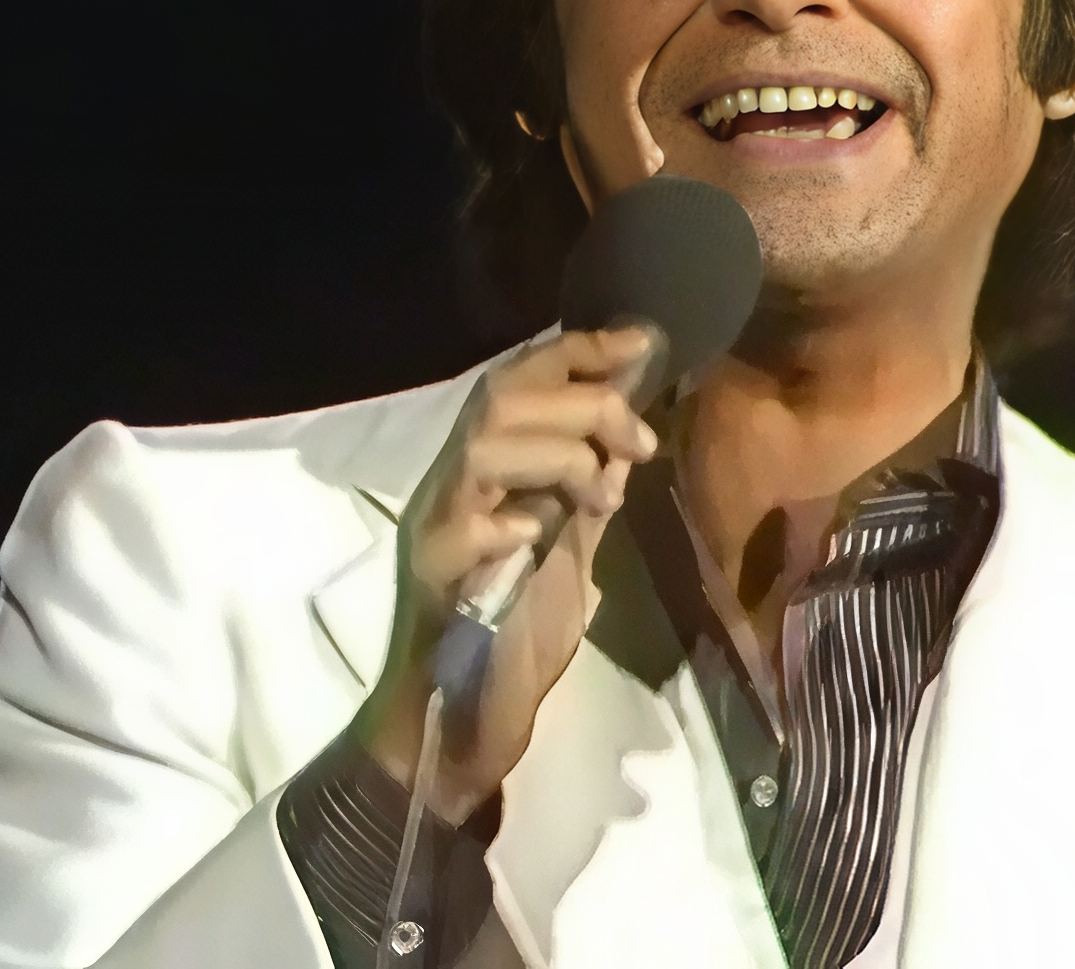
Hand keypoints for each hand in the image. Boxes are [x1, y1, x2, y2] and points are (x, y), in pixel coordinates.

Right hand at [352, 327, 659, 822]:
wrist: (460, 729)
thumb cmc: (512, 638)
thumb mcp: (570, 553)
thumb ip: (590, 495)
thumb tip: (629, 439)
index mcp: (489, 472)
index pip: (522, 380)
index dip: (579, 352)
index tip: (639, 344)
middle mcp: (455, 486)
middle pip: (502, 396)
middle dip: (583, 403)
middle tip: (638, 442)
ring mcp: (439, 530)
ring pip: (484, 445)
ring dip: (557, 454)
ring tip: (599, 497)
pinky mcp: (435, 583)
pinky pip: (459, 530)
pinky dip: (505, 520)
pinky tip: (536, 536)